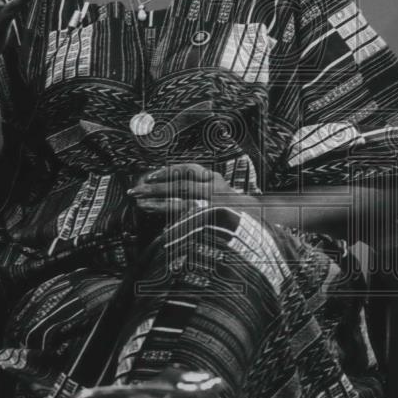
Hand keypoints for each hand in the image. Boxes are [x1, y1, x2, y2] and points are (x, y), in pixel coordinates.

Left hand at [128, 163, 254, 217]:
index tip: (149, 176)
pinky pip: (189, 223)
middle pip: (179, 186)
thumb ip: (200, 183)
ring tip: (141, 204)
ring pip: (181, 203)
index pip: (186, 170)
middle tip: (135, 190)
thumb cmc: (234, 206)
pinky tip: (161, 228)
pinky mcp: (213, 223)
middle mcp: (214, 190)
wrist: (262, 222)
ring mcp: (214, 207)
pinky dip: (174, 225)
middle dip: (155, 188)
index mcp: (214, 179)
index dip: (166, 172)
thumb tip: (166, 181)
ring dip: (159, 204)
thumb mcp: (220, 187)